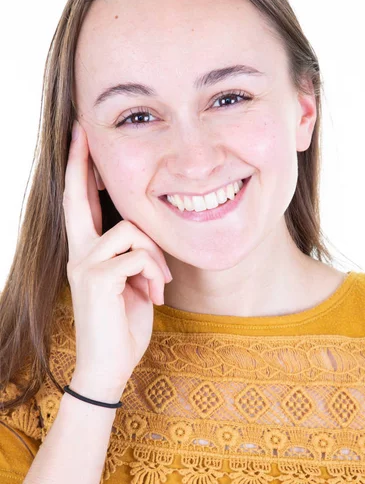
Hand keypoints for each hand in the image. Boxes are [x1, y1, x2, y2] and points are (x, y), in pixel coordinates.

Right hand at [63, 120, 171, 397]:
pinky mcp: (96, 278)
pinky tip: (153, 296)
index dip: (80, 170)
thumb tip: (145, 231)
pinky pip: (139, 255)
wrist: (109, 366)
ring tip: (156, 284)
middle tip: (82, 129)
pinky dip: (154, 273)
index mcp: (87, 250)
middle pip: (77, 196)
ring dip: (155, 257)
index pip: (80, 202)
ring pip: (132, 230)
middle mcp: (78, 251)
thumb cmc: (123, 321)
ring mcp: (83, 263)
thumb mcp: (130, 279)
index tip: (80, 138)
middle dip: (82, 161)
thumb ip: (132, 252)